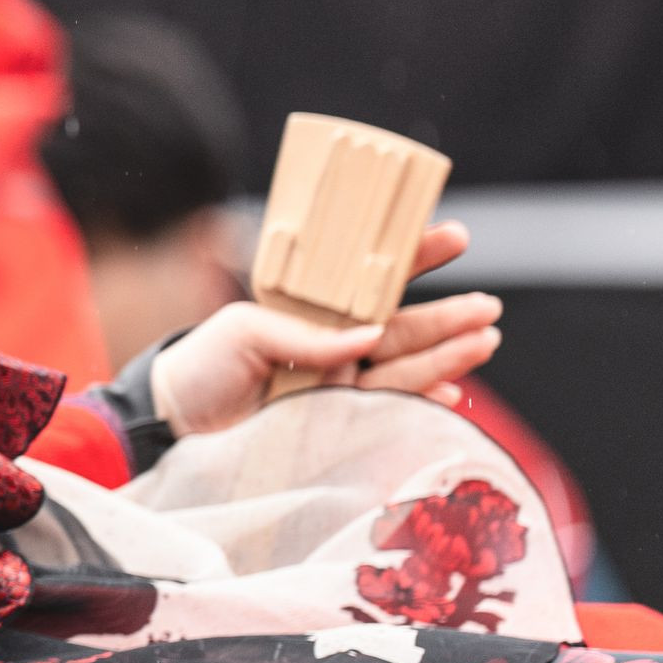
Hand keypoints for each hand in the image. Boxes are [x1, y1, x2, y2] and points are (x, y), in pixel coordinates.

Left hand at [148, 220, 499, 437]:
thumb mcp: (244, 331)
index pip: (370, 279)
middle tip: (488, 306)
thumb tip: (365, 338)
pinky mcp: (336, 424)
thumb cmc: (203, 366)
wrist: (175, 426)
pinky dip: (423, 405)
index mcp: (313, 312)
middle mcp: (334, 347)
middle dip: (447, 317)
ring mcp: (339, 386)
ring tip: (484, 340)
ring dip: (447, 356)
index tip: (452, 237)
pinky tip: (453, 396)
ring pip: (404, 368)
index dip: (411, 258)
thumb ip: (303, 333)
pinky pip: (389, 412)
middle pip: (400, 328)